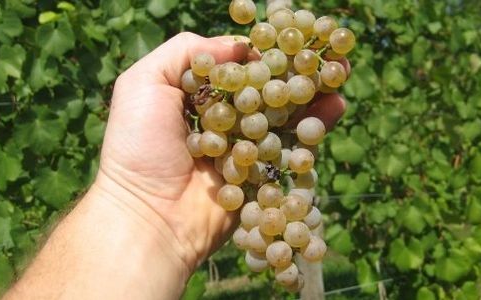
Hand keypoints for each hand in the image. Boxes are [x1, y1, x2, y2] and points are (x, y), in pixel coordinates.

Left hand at [93, 32, 346, 271]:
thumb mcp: (143, 84)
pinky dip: (316, 128)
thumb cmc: (139, 149)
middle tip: (325, 51)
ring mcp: (245, 149)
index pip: (236, 67)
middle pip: (265, 89)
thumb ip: (186, 52)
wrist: (150, 217)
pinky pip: (293, 149)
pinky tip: (336, 107)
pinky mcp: (262, 175)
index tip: (291, 35)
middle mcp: (224, 120)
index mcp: (197, 98)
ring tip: (340, 72)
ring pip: (285, 116)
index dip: (263, 50)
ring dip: (312, 94)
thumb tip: (240, 45)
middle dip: (295, 70)